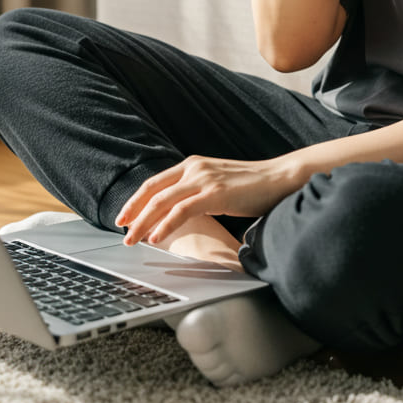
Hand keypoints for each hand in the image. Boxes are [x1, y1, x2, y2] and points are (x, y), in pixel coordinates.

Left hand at [114, 154, 301, 246]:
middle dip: (133, 212)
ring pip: (162, 201)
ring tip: (132, 239)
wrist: (280, 177)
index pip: (156, 182)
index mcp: (194, 163)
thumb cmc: (253, 185)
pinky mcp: (215, 193)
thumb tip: (179, 212)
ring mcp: (204, 178)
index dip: (137, 199)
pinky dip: (166, 225)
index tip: (125, 216)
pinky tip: (157, 238)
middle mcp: (195, 167)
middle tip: (121, 230)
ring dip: (144, 222)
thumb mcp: (218, 183)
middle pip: (153, 190)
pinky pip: (182, 211)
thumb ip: (198, 191)